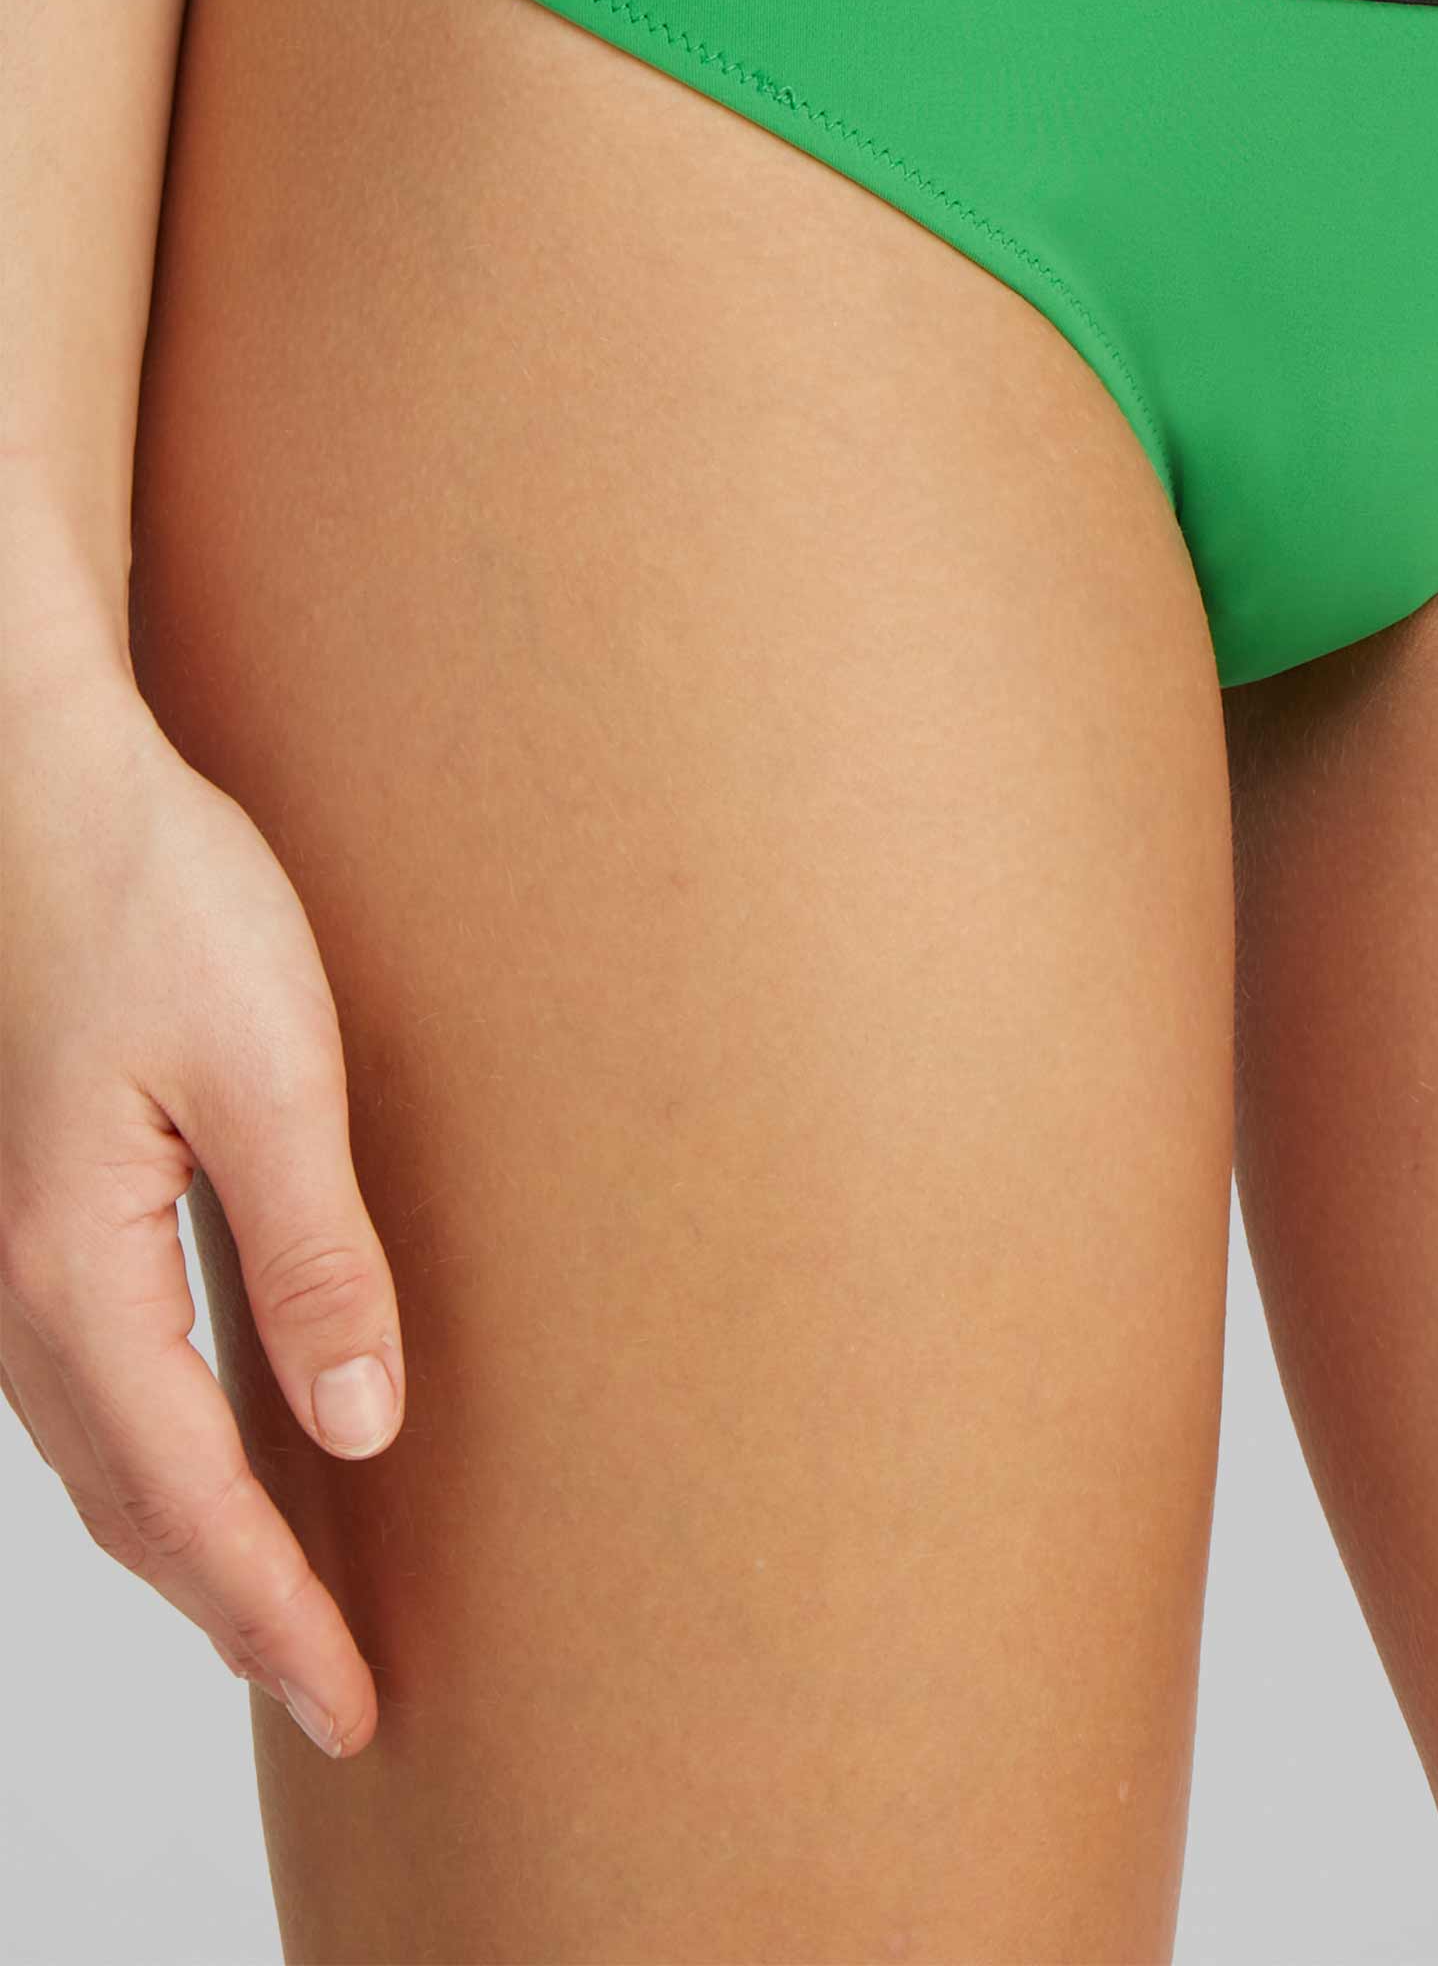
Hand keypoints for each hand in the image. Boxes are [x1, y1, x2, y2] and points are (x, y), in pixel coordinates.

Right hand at [0, 659, 401, 1753]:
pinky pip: (93, 1383)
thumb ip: (311, 1250)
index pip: (188, 1498)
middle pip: (132, 1503)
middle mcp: (19, 1290)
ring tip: (286, 1609)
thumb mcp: (269, 1066)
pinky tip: (220, 1456)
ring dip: (193, 1544)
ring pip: (102, 1453)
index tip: (351, 1700)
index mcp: (73, 1271)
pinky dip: (157, 1458)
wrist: (41, 784)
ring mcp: (12, 1255)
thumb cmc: (151, 895)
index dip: (274, 1612)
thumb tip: (355, 1424)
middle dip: (235, 1611)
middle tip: (337, 1693)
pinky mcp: (35, 1208)